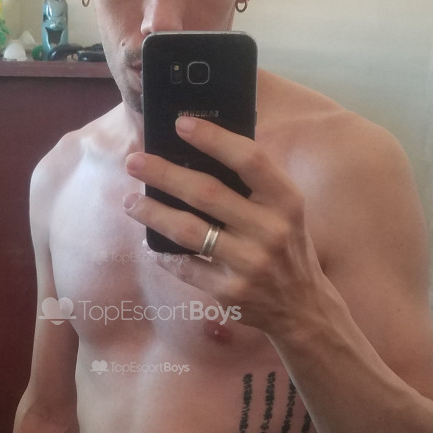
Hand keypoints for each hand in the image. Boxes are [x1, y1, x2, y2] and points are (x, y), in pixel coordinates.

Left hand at [123, 115, 325, 335]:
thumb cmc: (287, 246)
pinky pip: (186, 266)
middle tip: (134, 161)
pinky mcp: (229, 291)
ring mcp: (249, 263)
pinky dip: (165, 254)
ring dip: (153, 213)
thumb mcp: (286, 210)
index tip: (181, 124)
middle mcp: (269, 230)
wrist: (302, 307)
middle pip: (206, 193)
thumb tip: (202, 148)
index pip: (249, 159)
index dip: (213, 139)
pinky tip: (151, 244)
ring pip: (189, 231)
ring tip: (130, 202)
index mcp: (285, 201)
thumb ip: (256, 184)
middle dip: (164, 174)